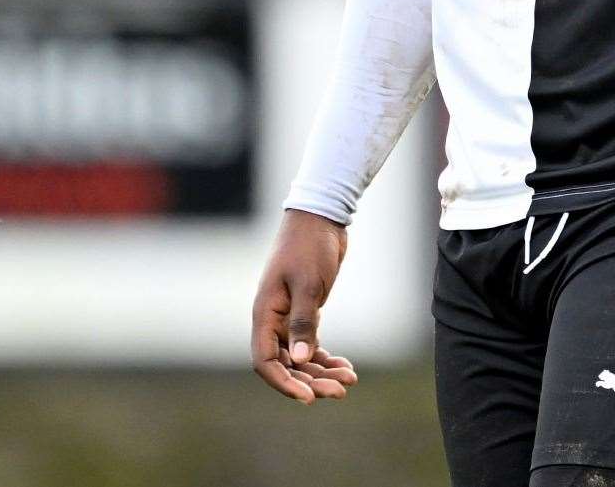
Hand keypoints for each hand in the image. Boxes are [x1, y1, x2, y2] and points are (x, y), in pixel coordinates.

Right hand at [251, 209, 358, 403]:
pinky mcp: (305, 311)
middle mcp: (273, 319)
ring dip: (322, 371)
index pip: (265, 360)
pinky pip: (310, 343)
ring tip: (349, 380)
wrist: (321, 217)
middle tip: (341, 390)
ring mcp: (288, 316)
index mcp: (265, 313)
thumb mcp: (309, 283)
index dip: (283, 383)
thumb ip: (304, 322)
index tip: (309, 397)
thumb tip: (299, 360)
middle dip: (311, 380)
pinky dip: (325, 356)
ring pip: (300, 356)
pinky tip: (345, 366)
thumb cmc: (310, 246)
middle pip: (286, 363)